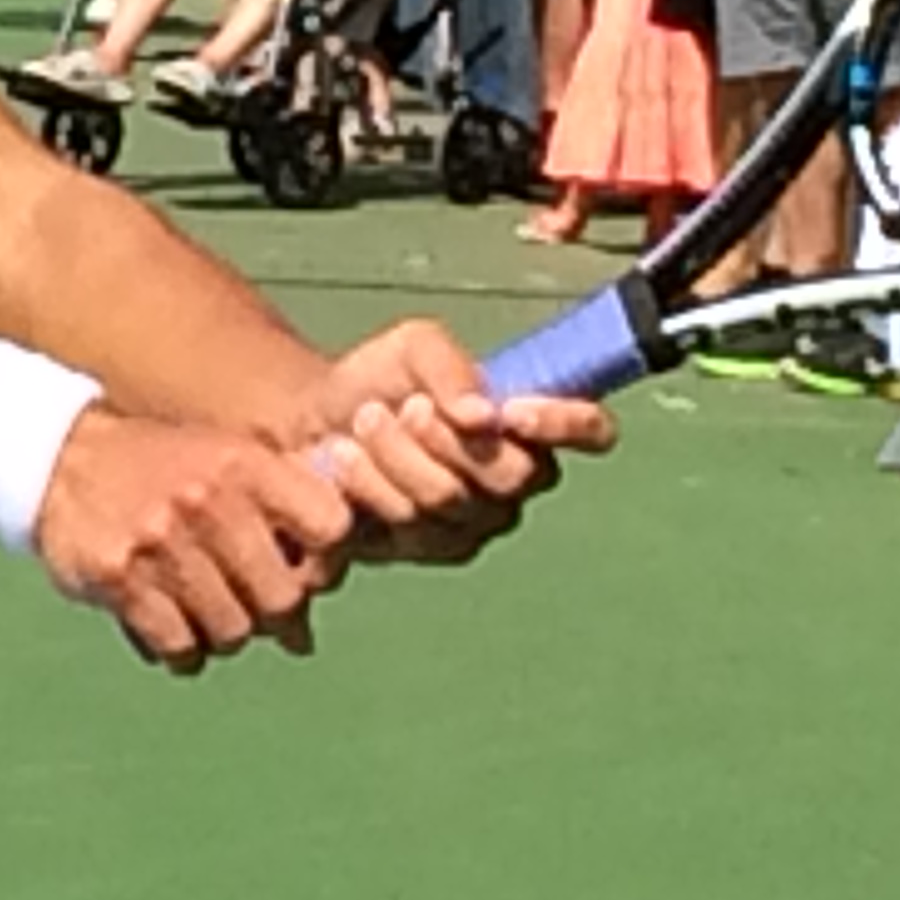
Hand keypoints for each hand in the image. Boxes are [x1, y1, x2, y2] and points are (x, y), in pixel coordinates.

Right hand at [32, 408, 356, 671]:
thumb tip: (305, 637)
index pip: (331, 526)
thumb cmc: (161, 471)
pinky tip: (172, 631)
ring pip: (233, 631)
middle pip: (283, 597)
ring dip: (225, 635)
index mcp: (244, 462)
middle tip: (249, 606)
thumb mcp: (226, 464)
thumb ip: (281, 526)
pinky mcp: (119, 577)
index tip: (300, 568)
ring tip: (203, 613)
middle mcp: (208, 498)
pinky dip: (183, 653)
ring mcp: (162, 540)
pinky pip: (179, 646)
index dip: (325, 560)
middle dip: (273, 615)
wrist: (60, 459)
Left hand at [280, 318, 616, 561]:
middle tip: (408, 408)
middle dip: (451, 440)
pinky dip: (370, 486)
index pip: (591, 430)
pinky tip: (344, 460)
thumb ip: (451, 368)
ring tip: (364, 422)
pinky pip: (409, 526)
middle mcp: (514, 482)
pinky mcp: (424, 550)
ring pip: (452, 501)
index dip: (567, 423)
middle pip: (513, 475)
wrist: (308, 420)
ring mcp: (472, 523)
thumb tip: (482, 414)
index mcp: (530, 425)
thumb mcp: (413, 349)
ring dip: (398, 456)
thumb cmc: (380, 380)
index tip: (512, 409)